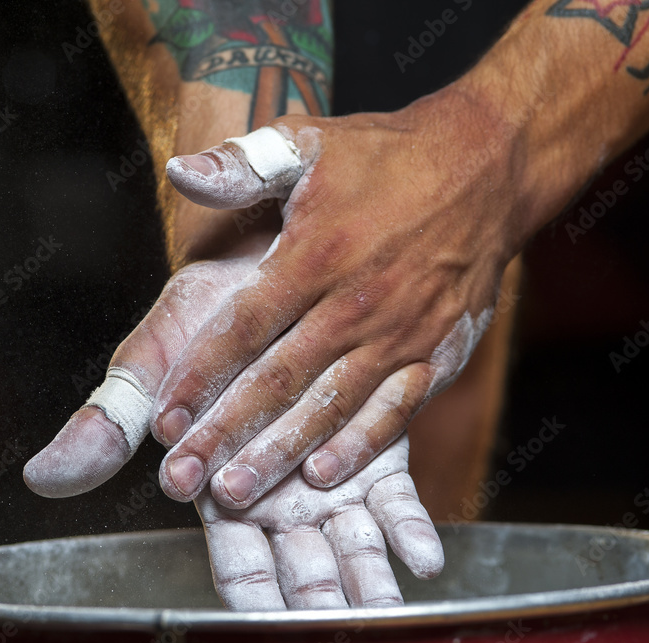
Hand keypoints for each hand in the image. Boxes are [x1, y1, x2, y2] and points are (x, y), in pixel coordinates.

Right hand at [22, 237, 442, 609]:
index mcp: (221, 488)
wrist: (264, 263)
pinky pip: (393, 498)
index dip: (252, 592)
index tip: (267, 626)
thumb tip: (43, 476)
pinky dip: (408, 529)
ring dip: (369, 583)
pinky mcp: (374, 448)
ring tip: (388, 614)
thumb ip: (106, 427)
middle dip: (321, 603)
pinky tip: (427, 558)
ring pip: (351, 546)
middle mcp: (279, 495)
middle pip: (302, 568)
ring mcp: (329, 478)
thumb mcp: (148, 370)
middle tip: (343, 634)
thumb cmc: (199, 320)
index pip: (237, 560)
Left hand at [151, 86, 520, 508]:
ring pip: (329, 407)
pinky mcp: (438, 354)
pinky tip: (321, 475)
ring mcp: (401, 334)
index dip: (199, 377)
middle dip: (224, 434)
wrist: (485, 168)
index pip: (243, 327)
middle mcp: (356, 303)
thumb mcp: (310, 142)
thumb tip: (178, 171)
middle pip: (277, 381)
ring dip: (279, 453)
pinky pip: (393, 411)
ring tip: (235, 493)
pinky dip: (359, 447)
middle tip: (181, 478)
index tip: (163, 418)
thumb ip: (242, 162)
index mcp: (316, 254)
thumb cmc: (388, 157)